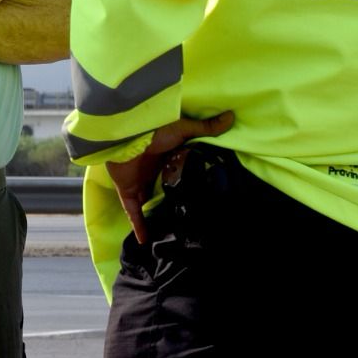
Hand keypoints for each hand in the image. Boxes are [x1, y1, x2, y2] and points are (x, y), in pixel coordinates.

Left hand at [105, 112, 235, 244]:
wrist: (126, 137)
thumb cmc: (155, 131)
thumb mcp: (184, 129)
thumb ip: (206, 128)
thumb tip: (232, 116)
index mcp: (166, 156)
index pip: (178, 171)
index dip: (189, 181)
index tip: (203, 195)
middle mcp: (153, 171)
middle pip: (164, 189)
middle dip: (173, 202)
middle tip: (189, 219)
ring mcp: (139, 182)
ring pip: (150, 203)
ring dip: (157, 216)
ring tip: (172, 233)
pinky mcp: (127, 191)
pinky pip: (133, 212)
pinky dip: (139, 225)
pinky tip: (146, 241)